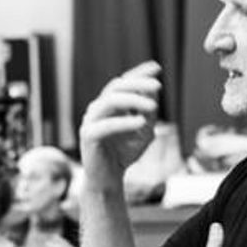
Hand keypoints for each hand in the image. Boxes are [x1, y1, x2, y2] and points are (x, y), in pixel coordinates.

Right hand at [79, 61, 161, 190]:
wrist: (108, 179)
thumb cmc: (124, 154)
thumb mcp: (144, 130)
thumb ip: (147, 112)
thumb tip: (153, 91)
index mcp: (109, 104)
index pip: (123, 82)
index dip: (138, 73)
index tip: (157, 67)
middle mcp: (98, 108)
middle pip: (116, 87)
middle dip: (138, 84)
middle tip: (158, 86)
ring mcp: (91, 120)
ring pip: (110, 101)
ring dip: (133, 100)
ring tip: (154, 106)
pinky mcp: (88, 135)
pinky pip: (107, 125)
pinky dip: (125, 122)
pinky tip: (141, 122)